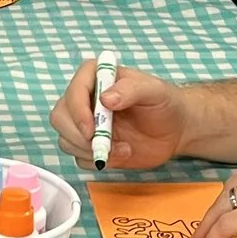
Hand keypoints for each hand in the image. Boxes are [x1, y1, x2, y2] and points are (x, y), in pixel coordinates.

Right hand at [49, 58, 194, 169]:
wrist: (176, 130)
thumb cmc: (166, 103)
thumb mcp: (155, 91)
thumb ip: (131, 89)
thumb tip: (105, 99)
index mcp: (97, 77)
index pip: (74, 89)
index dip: (77, 110)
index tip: (91, 129)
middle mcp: (85, 99)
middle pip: (60, 117)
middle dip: (78, 135)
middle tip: (103, 145)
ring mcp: (86, 124)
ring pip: (65, 139)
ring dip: (90, 150)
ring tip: (123, 149)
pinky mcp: (91, 146)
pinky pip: (80, 158)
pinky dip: (98, 161)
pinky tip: (123, 155)